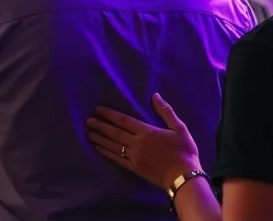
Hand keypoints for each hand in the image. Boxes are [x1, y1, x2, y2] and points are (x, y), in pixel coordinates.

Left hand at [87, 93, 201, 191]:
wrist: (184, 177)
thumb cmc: (184, 151)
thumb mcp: (179, 128)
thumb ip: (166, 111)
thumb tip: (155, 96)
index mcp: (147, 132)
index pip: (124, 120)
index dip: (110, 114)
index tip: (98, 110)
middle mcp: (137, 143)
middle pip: (115, 132)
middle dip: (100, 126)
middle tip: (88, 121)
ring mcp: (134, 156)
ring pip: (113, 145)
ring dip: (100, 139)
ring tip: (89, 133)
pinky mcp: (134, 168)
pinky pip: (117, 159)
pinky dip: (106, 153)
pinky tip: (99, 149)